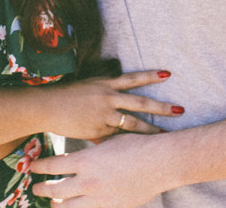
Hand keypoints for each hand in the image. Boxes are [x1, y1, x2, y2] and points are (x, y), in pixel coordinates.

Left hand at [31, 133, 166, 206]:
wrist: (161, 161)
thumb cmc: (135, 146)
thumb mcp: (106, 143)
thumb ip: (88, 154)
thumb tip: (72, 159)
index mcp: (85, 161)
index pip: (52, 166)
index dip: (39, 168)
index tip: (33, 168)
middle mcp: (88, 181)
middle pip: (54, 190)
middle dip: (42, 190)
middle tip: (36, 188)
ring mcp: (99, 199)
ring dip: (57, 204)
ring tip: (53, 202)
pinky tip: (76, 207)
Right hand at [43, 70, 181, 142]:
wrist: (45, 106)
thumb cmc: (64, 95)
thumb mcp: (86, 86)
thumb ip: (102, 92)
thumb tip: (115, 94)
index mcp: (105, 83)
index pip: (133, 78)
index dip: (151, 76)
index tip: (169, 74)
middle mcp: (107, 97)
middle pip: (141, 102)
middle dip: (162, 107)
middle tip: (180, 110)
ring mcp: (104, 116)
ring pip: (133, 124)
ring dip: (150, 130)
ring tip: (165, 135)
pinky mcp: (97, 131)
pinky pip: (115, 139)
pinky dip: (125, 145)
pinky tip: (137, 152)